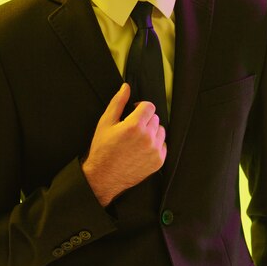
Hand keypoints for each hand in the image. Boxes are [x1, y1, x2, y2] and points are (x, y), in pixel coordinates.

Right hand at [82, 83, 166, 206]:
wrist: (104, 177)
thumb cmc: (103, 150)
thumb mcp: (106, 122)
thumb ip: (118, 102)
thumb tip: (126, 88)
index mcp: (134, 126)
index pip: (149, 106)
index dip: (140, 107)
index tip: (134, 112)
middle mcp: (147, 137)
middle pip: (155, 117)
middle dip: (145, 120)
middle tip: (132, 129)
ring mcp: (154, 150)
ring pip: (161, 130)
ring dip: (151, 131)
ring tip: (137, 139)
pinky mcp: (158, 161)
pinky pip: (163, 145)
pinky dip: (155, 144)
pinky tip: (141, 149)